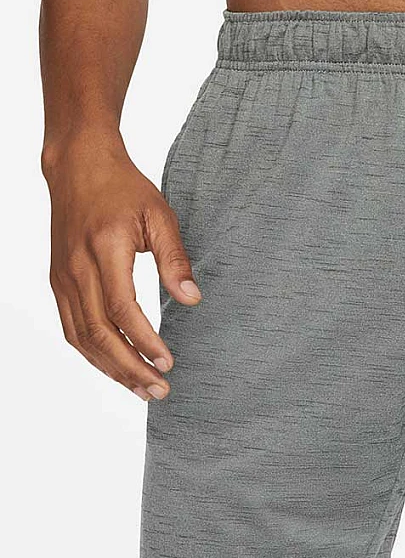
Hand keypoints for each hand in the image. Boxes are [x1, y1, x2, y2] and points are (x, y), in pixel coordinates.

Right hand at [44, 135, 200, 400]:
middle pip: (100, 333)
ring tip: (142, 389)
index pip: (122, 310)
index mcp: (104, 250)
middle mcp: (77, 269)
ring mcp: (63, 279)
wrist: (77, 167)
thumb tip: (192, 299)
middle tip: (159, 390)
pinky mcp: (59, 283)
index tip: (168, 362)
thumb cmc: (124, 189)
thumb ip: (175, 259)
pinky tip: (116, 368)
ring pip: (82, 338)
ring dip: (111, 368)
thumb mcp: (160, 216)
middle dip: (130, 368)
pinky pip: (72, 328)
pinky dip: (93, 354)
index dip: (144, 341)